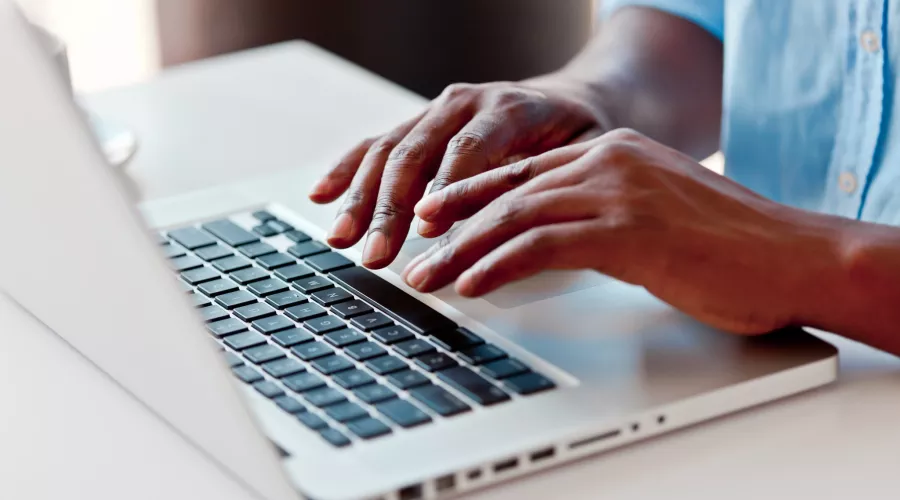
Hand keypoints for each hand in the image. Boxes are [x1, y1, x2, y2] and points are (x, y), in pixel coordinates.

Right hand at [308, 78, 608, 267]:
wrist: (572, 101)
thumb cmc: (579, 134)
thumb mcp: (582, 156)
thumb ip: (547, 185)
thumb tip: (512, 232)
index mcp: (507, 108)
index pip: (467, 150)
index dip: (443, 190)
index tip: (424, 229)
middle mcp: (465, 104)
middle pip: (415, 153)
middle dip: (389, 208)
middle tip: (376, 253)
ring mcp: (437, 112)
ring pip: (388, 151)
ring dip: (361, 198)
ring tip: (342, 237)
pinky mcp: (421, 125)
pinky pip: (376, 144)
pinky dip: (348, 169)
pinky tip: (323, 194)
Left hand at [402, 129, 839, 334]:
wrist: (792, 255)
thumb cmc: (729, 243)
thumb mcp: (656, 212)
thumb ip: (605, 213)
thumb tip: (555, 239)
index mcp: (613, 152)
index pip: (523, 172)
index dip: (471, 194)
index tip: (433, 214)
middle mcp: (608, 162)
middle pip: (507, 191)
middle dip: (452, 225)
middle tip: (413, 249)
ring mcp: (617, 192)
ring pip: (514, 216)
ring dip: (462, 250)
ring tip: (427, 277)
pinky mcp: (627, 231)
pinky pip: (543, 245)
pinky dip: (500, 265)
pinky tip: (473, 284)